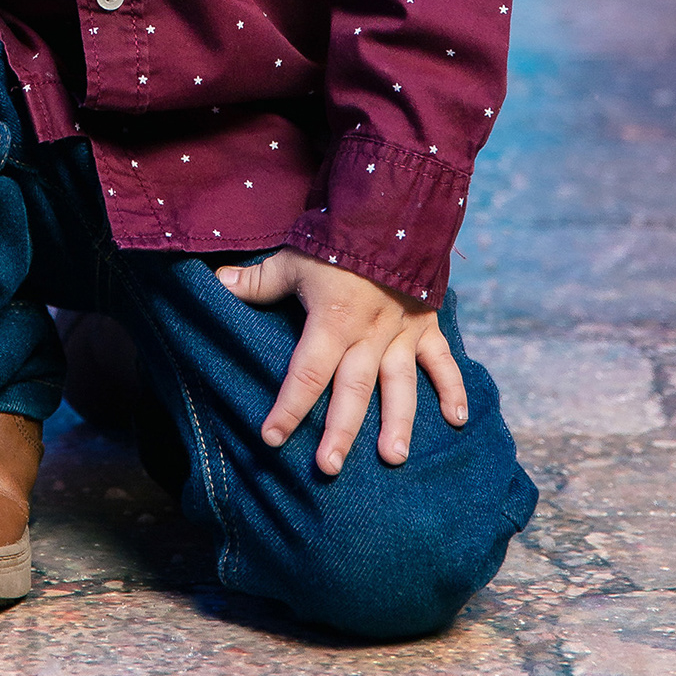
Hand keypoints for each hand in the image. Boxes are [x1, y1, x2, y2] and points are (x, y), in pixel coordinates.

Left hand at [216, 250, 467, 476]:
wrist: (392, 209)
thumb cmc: (334, 240)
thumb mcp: (292, 259)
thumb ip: (257, 280)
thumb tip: (217, 283)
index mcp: (332, 320)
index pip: (306, 371)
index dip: (288, 406)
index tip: (271, 438)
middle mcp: (369, 333)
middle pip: (352, 388)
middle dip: (341, 429)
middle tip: (330, 467)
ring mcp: (402, 331)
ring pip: (399, 383)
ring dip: (397, 421)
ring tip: (393, 457)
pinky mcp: (427, 325)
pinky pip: (442, 360)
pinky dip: (453, 388)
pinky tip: (457, 420)